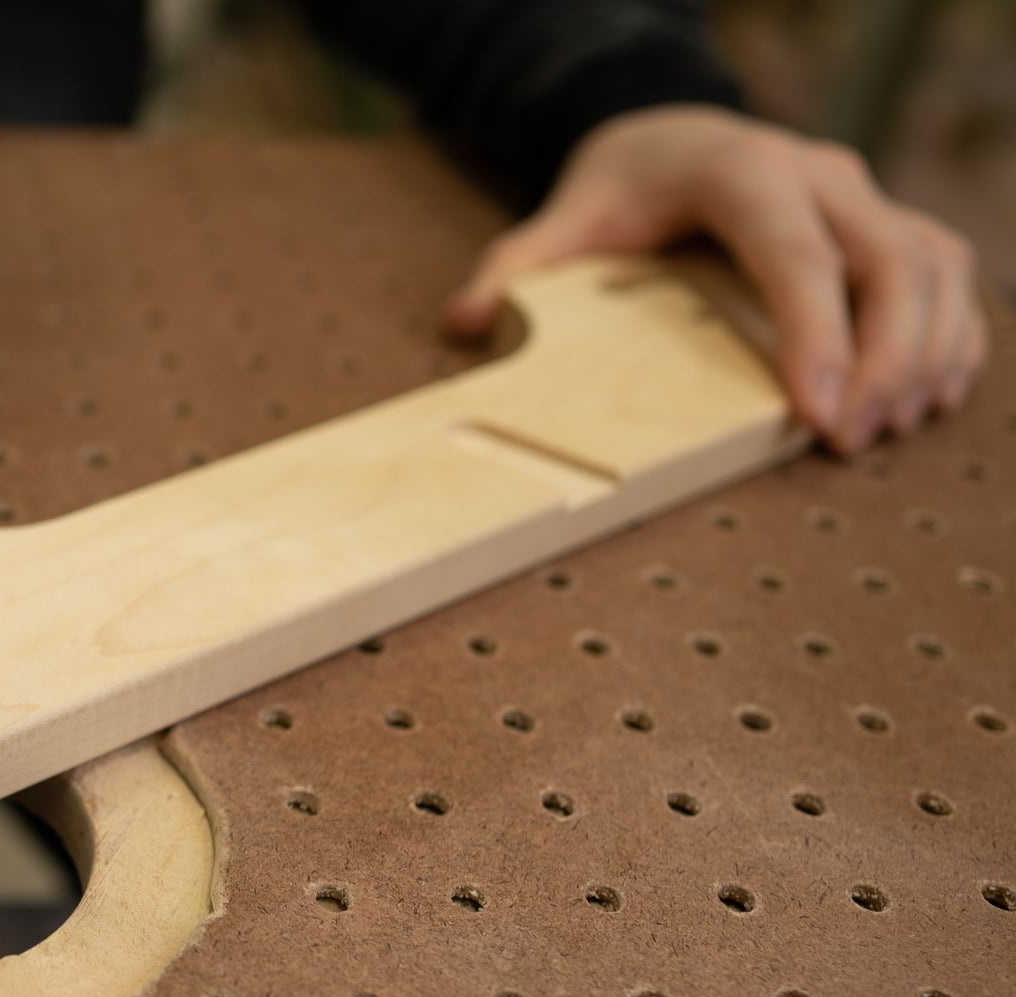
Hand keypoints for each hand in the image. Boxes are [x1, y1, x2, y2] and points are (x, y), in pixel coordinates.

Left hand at [446, 105, 984, 453]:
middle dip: (885, 357)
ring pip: (931, 265)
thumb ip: (516, 270)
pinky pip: (946, 274)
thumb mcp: (560, 221)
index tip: (817, 411)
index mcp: (743, 169)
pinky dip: (950, 336)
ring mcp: (863, 196)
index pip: (795, 252)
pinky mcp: (889, 222)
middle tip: (852, 440)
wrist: (668, 138)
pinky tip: (928, 400)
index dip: (815, 332)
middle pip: (888, 260)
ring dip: (926, 353)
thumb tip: (462, 322)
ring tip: (887, 430)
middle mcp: (819, 174)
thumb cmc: (620, 190)